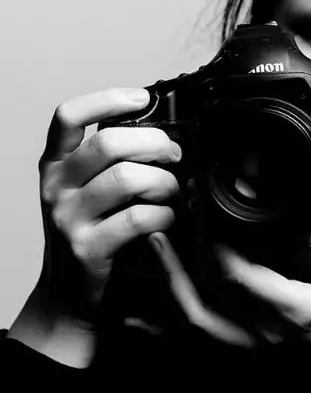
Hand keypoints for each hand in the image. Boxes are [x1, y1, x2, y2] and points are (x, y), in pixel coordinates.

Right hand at [35, 87, 181, 321]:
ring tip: (172, 191)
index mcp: (55, 165)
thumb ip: (108, 162)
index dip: (107, 99)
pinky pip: (137, 218)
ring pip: (127, 178)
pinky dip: (163, 215)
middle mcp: (56, 187)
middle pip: (108, 143)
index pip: (68, 116)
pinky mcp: (89, 248)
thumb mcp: (84, 191)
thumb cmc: (88, 233)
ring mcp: (69, 218)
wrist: (68, 294)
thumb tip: (159, 133)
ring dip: (163, 182)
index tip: (141, 98)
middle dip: (154, 143)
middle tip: (174, 154)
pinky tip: (166, 219)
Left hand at [148, 196, 310, 376]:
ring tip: (158, 241)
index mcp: (298, 310)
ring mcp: (257, 342)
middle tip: (178, 210)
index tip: (207, 204)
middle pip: (207, 292)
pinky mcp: (253, 343)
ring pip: (196, 315)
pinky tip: (164, 283)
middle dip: (186, 249)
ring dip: (173, 278)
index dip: (214, 239)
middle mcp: (269, 330)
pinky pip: (206, 329)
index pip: (238, 275)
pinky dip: (179, 306)